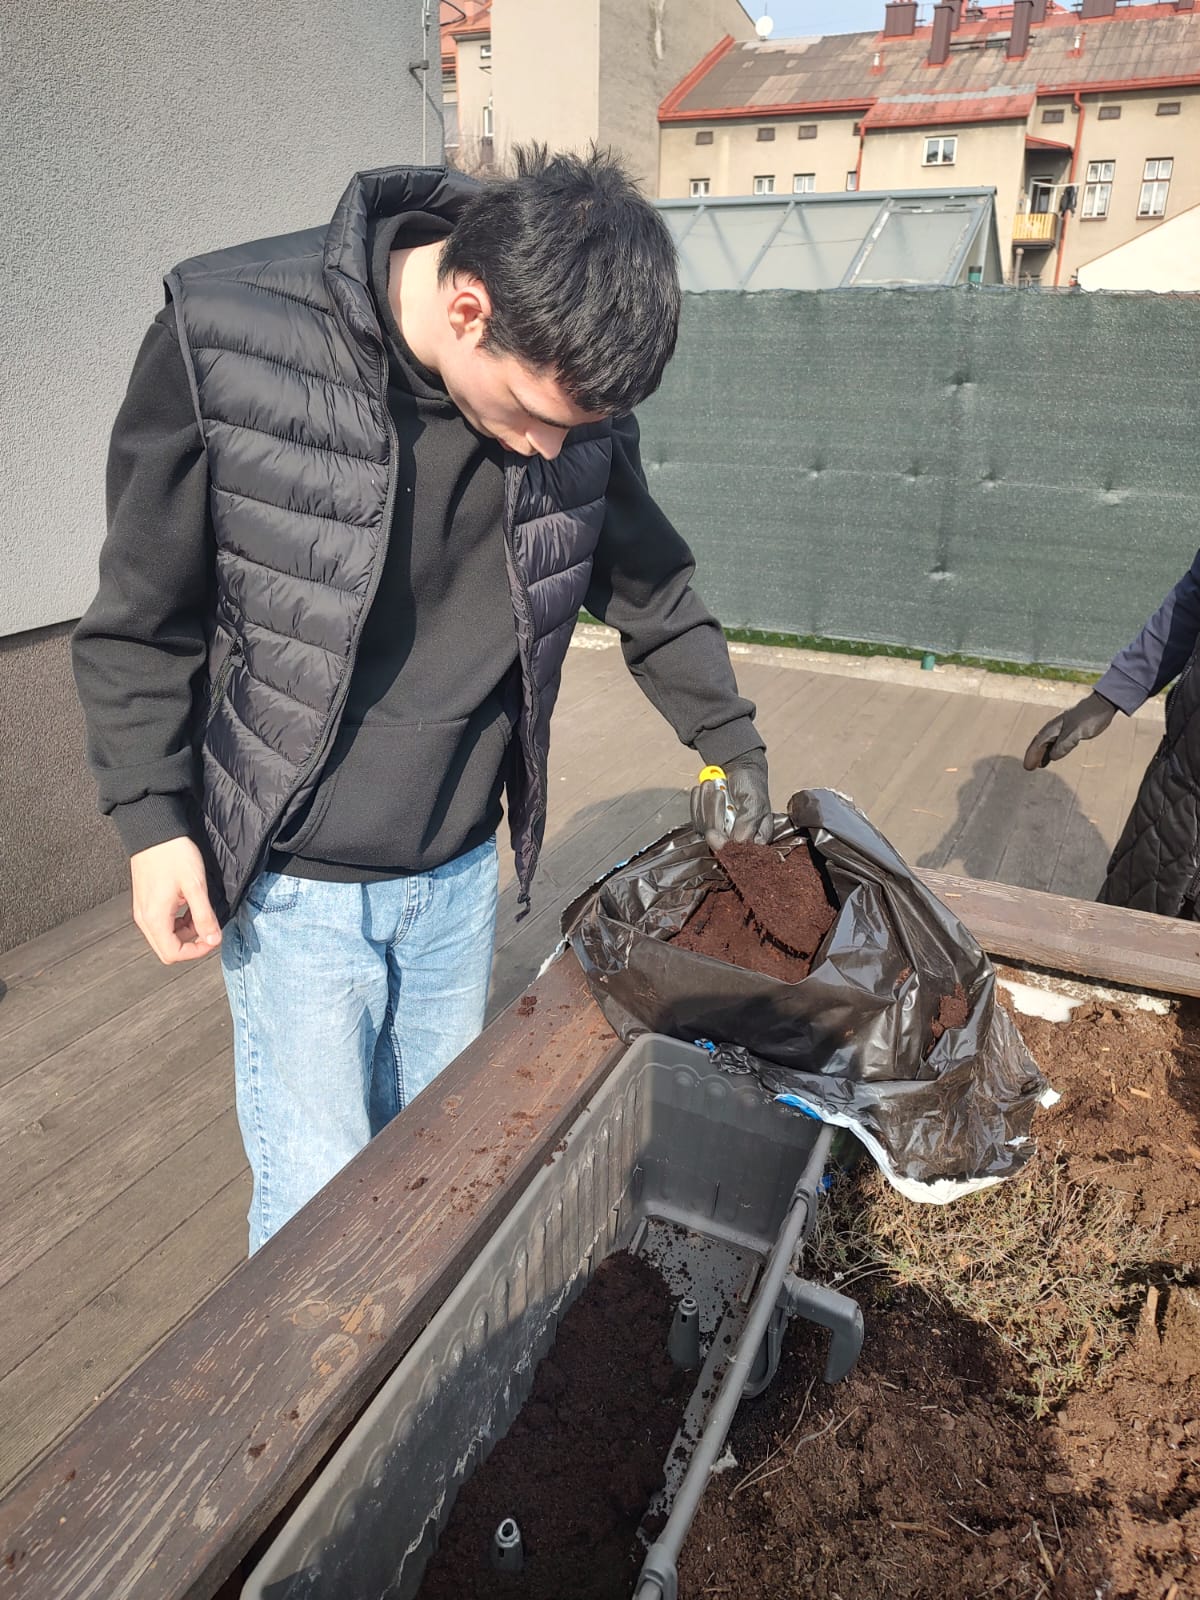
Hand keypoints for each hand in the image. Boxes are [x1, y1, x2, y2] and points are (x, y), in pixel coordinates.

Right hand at [130, 836, 221, 962]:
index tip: (213, 938)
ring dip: (185, 931)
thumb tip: (214, 940)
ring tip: (200, 911)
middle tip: (208, 927)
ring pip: (164, 936)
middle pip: (167, 948)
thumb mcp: (195, 887)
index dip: (196, 951)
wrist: (155, 830)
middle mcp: (144, 918)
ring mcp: (143, 909)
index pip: (173, 953)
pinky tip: (189, 904)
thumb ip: (204, 917)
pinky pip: (161, 921)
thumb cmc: (173, 854)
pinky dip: (177, 920)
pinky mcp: (145, 900)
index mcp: (154, 918)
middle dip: (191, 943)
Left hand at [691, 749, 771, 851]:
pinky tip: (702, 790)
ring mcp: (722, 832)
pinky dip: (697, 802)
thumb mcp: (755, 803)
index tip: (713, 832)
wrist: (740, 769)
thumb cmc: (751, 785)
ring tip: (712, 785)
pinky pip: (696, 819)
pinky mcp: (708, 824)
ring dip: (705, 804)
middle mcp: (738, 839)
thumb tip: (737, 843)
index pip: (738, 853)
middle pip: (717, 842)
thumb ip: (747, 824)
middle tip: (718, 793)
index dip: (723, 845)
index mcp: (756, 838)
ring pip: (704, 829)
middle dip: (713, 815)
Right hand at [1022, 691, 1117, 770]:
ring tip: (1039, 765)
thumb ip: (1064, 744)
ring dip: (1042, 753)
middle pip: (1040, 743)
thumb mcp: (1077, 732)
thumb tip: (1052, 757)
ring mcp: (1062, 728)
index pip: (1038, 743)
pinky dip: (1051, 750)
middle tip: (1029, 768)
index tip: (1028, 767)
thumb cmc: (1090, 717)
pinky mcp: (1071, 730)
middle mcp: (1055, 728)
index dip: (1032, 755)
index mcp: (1054, 728)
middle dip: (1034, 755)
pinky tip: (1053, 755)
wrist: (1103, 704)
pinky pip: (1056, 742)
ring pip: (1047, 743)